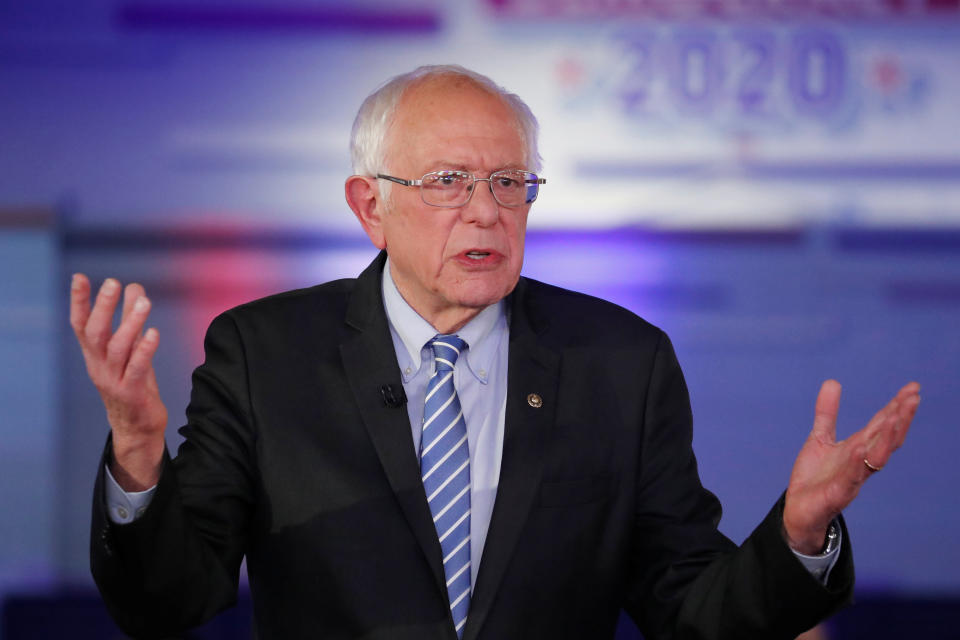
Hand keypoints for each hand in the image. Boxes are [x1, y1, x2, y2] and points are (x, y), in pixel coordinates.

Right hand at [70, 274, 167, 490]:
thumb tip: (134, 286)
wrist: (137, 427)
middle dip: (103, 307)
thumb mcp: (131, 348)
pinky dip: (145, 350)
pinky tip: (154, 333)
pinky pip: (137, 369)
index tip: (80, 277)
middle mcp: (99, 366)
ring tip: (144, 302)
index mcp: (94, 354)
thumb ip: (130, 318)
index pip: (80, 324)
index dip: (79, 301)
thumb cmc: (133, 382)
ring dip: (131, 324)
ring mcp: (113, 381)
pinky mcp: (132, 393)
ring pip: (118, 349)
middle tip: (112, 283)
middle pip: (96, 333)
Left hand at [783, 379, 919, 553]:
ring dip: (886, 439)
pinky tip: (860, 448)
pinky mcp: (838, 493)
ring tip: (894, 417)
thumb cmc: (815, 476)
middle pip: (886, 439)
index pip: (882, 425)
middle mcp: (861, 462)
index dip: (897, 407)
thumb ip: (827, 413)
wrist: (799, 510)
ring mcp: (852, 478)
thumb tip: (833, 382)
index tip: (912, 388)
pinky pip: (850, 478)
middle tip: (913, 397)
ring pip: (876, 458)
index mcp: (858, 448)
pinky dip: (856, 463)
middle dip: (900, 419)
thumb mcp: (820, 438)